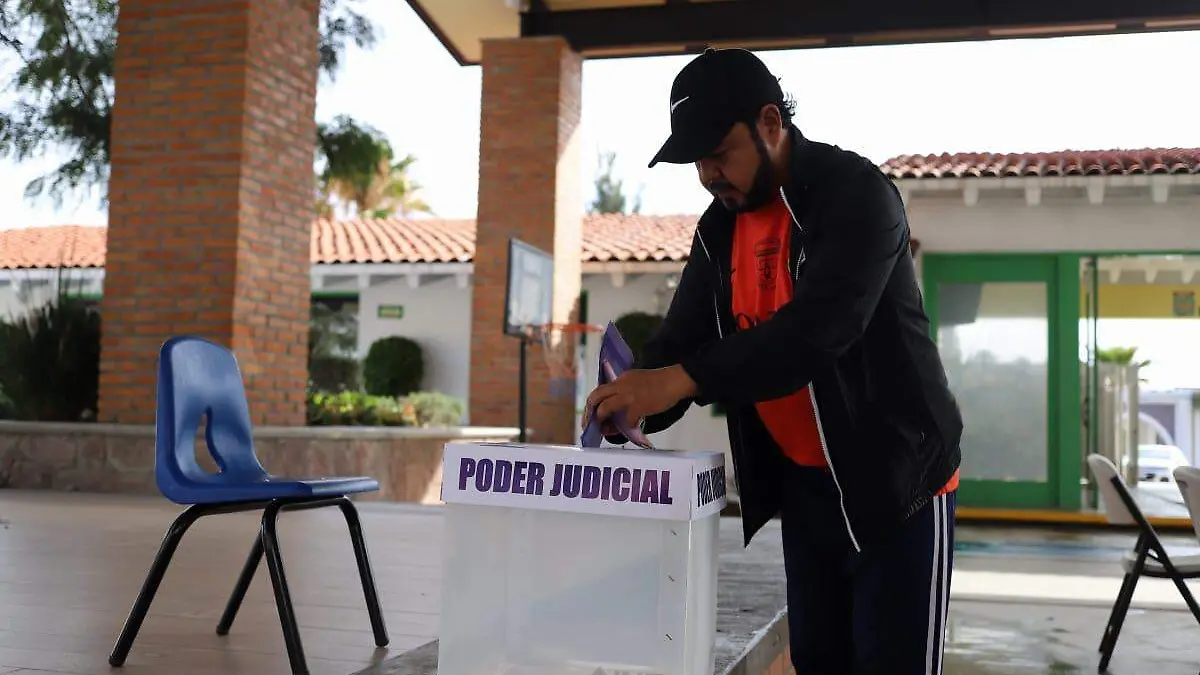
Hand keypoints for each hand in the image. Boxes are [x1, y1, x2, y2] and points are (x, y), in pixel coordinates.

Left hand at [582, 365, 698, 431]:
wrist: (675, 381)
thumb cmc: (660, 383)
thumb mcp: (637, 380)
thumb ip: (625, 391)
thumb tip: (616, 412)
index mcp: (620, 379)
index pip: (601, 390)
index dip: (594, 404)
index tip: (593, 415)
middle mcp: (620, 385)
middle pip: (596, 396)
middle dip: (589, 411)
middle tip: (589, 423)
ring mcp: (628, 395)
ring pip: (605, 407)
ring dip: (601, 419)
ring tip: (603, 429)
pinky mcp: (638, 405)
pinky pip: (626, 420)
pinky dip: (627, 427)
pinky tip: (630, 429)